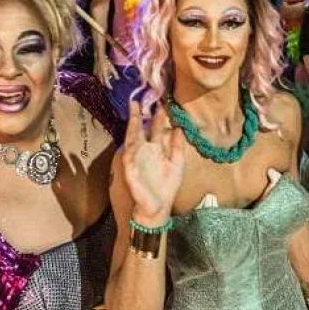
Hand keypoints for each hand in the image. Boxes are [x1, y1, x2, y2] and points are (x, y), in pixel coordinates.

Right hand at [94, 55, 118, 87]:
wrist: (99, 57)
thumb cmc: (106, 62)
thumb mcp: (112, 68)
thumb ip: (115, 74)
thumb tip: (118, 79)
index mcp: (104, 75)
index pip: (107, 83)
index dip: (109, 86)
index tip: (111, 88)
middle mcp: (100, 75)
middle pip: (102, 82)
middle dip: (105, 84)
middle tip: (109, 85)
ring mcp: (96, 74)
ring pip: (100, 80)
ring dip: (103, 81)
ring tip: (106, 80)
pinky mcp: (94, 72)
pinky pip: (97, 77)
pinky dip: (100, 77)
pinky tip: (102, 75)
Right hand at [122, 103, 185, 226]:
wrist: (158, 208)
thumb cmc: (167, 187)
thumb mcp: (177, 163)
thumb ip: (177, 146)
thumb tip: (179, 127)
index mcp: (156, 149)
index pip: (155, 128)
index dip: (157, 116)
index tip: (161, 102)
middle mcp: (145, 151)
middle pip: (140, 130)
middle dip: (139, 115)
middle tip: (139, 100)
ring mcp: (136, 160)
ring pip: (132, 139)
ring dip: (132, 126)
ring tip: (133, 112)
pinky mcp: (131, 172)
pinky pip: (129, 159)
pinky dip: (130, 149)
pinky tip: (131, 138)